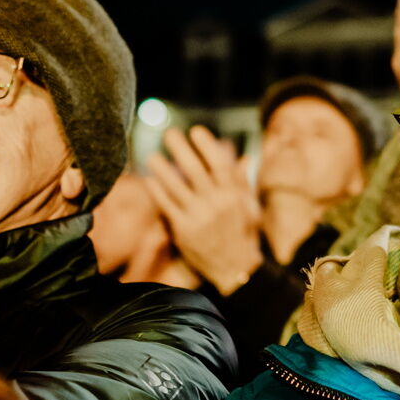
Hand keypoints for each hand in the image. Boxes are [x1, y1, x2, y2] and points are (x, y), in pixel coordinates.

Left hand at [144, 127, 263, 295]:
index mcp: (234, 195)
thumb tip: (242, 158)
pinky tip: (150, 180)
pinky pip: (167, 206)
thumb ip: (242, 182)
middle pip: (195, 171)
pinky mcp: (184, 231)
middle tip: (169, 134)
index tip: (196, 131)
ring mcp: (199, 217)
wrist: (235, 269)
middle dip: (181, 150)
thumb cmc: (243, 235)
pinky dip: (158, 192)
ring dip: (163, 169)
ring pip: (177, 187)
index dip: (207, 146)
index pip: (219, 165)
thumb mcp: (249, 207)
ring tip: (152, 156)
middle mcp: (216, 204)